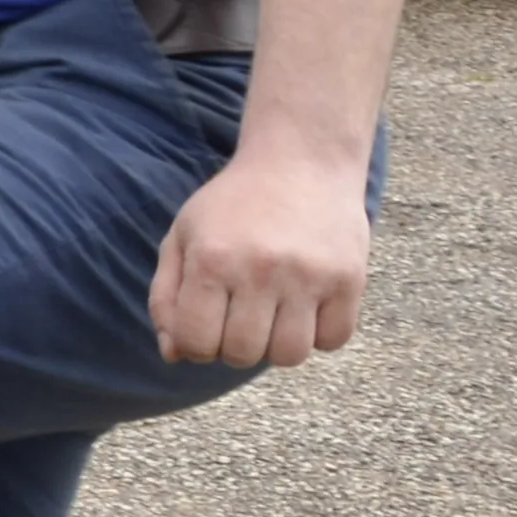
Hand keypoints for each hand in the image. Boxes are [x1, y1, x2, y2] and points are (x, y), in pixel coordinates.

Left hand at [149, 137, 372, 365]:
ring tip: (275, 313)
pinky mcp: (349, 278)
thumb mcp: (184, 236)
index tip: (207, 324)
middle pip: (243, 355)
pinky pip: (334, 340)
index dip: (196, 346)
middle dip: (235, 346)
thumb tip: (174, 355)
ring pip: (290, 355)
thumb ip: (166, 297)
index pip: (196, 343)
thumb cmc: (234, 206)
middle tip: (242, 316)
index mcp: (212, 260)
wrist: (302, 161)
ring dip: (278, 345)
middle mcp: (261, 270)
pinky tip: (308, 306)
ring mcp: (309, 276)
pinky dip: (320, 334)